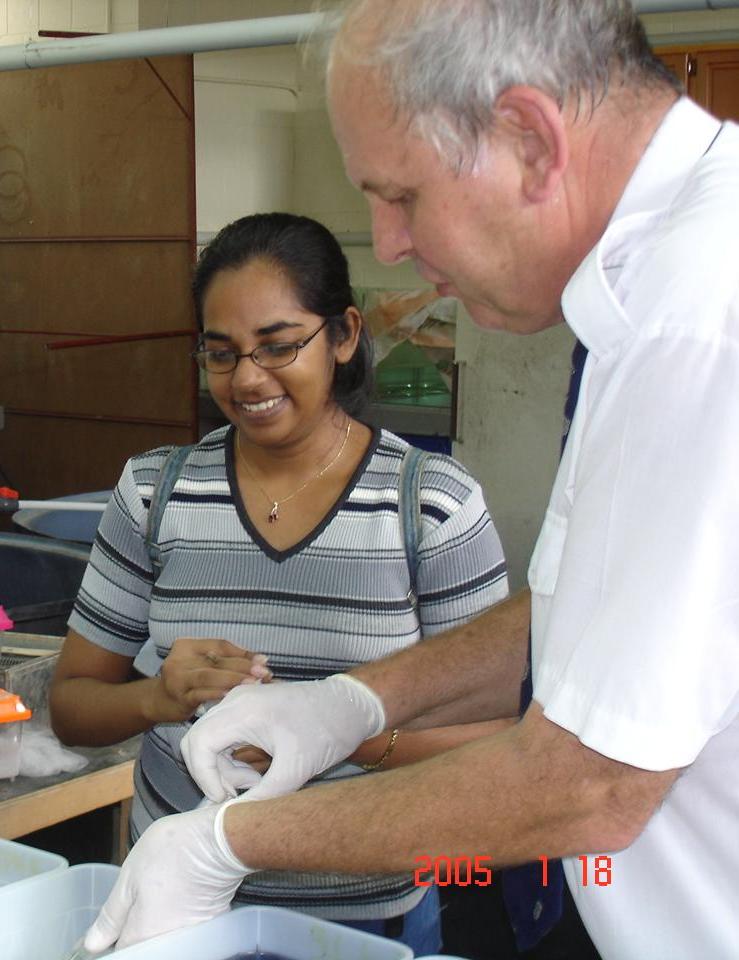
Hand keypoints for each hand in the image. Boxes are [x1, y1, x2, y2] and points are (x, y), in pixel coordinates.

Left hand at [83, 801, 248, 951]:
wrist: (221, 838)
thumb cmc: (175, 851)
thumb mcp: (130, 876)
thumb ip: (111, 914)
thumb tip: (93, 944)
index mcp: (142, 934)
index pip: (119, 951)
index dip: (112, 937)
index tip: (112, 924)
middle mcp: (167, 943)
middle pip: (145, 946)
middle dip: (137, 929)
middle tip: (140, 897)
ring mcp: (191, 934)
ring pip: (166, 936)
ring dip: (160, 920)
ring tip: (162, 890)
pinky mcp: (211, 922)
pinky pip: (187, 927)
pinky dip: (181, 913)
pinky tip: (181, 891)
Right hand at [144, 638, 271, 723]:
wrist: (158, 701)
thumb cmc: (187, 680)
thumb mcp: (202, 664)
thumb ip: (225, 660)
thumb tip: (260, 661)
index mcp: (187, 645)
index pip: (220, 645)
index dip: (242, 652)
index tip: (263, 660)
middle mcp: (180, 658)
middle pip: (217, 660)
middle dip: (243, 666)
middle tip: (264, 673)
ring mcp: (177, 678)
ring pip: (209, 676)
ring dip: (233, 679)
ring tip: (254, 683)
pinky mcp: (179, 697)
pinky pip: (201, 693)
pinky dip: (217, 693)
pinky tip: (232, 694)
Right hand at [181, 673, 385, 801]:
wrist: (350, 707)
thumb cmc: (327, 732)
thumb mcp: (295, 771)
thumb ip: (261, 798)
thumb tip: (232, 821)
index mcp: (244, 710)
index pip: (199, 744)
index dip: (204, 778)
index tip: (225, 800)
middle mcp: (236, 700)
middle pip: (197, 740)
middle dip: (210, 774)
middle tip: (237, 795)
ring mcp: (240, 700)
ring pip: (208, 739)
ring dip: (223, 768)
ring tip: (256, 784)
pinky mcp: (247, 706)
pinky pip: (223, 734)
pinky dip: (230, 758)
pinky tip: (256, 773)